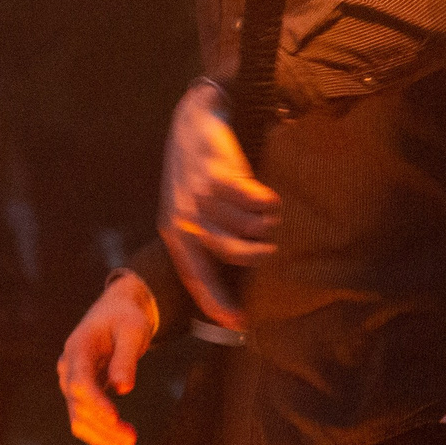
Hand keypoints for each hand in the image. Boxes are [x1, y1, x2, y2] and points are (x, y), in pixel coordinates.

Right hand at [56, 272, 157, 444]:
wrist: (116, 313)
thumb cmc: (126, 319)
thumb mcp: (132, 331)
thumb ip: (126, 358)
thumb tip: (122, 389)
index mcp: (78, 348)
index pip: (80, 381)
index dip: (95, 402)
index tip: (115, 419)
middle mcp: (68, 368)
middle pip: (78, 405)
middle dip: (103, 426)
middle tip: (132, 440)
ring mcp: (71, 382)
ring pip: (78, 418)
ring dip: (101, 436)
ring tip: (130, 444)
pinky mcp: (80, 394)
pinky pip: (84, 419)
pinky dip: (100, 433)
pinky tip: (122, 440)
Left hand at [158, 80, 279, 328]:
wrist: (192, 122)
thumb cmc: (194, 171)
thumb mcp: (187, 207)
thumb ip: (204, 238)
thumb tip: (233, 276)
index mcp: (174, 232)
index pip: (196, 277)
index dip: (217, 302)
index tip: (239, 323)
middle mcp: (185, 218)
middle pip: (231, 254)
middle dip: (257, 255)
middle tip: (270, 250)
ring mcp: (201, 197)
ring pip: (248, 227)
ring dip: (266, 224)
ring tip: (271, 216)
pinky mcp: (219, 175)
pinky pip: (255, 202)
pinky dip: (268, 204)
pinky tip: (270, 199)